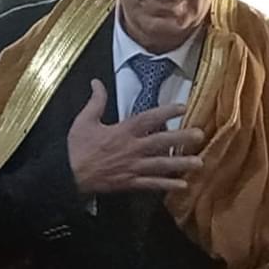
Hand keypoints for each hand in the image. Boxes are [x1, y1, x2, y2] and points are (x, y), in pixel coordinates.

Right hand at [67, 80, 204, 195]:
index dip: (166, 112)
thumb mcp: (84, 120)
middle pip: (161, 142)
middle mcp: (131, 149)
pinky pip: (151, 184)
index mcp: (122, 131)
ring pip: (161, 165)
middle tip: (200, 135)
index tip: (182, 107)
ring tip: (198, 163)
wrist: (68, 175)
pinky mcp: (129, 182)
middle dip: (181, 138)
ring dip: (180, 164)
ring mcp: (132, 167)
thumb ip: (95, 101)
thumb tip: (96, 82)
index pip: (148, 119)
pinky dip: (166, 185)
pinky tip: (182, 185)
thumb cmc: (76, 148)